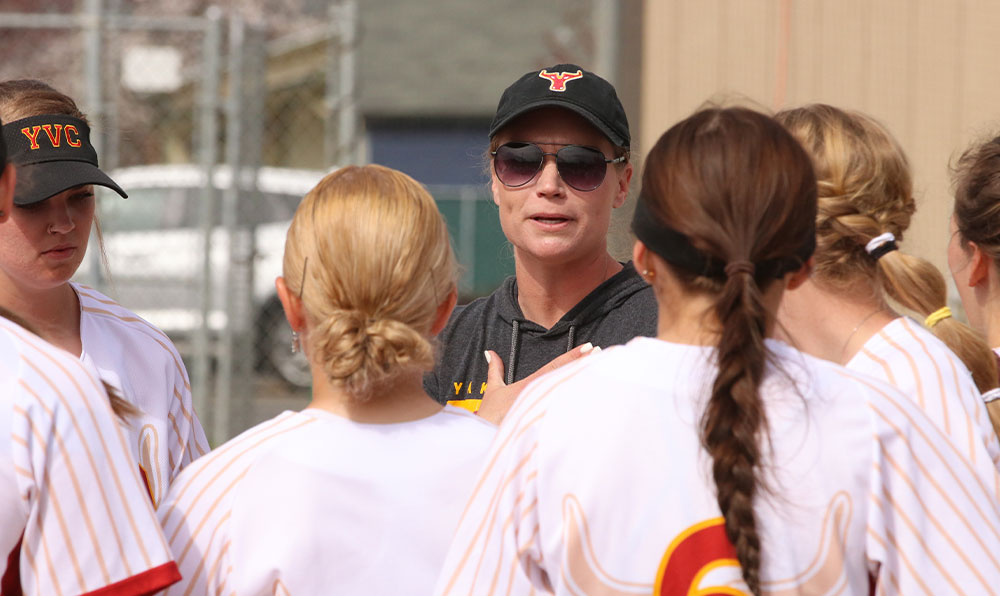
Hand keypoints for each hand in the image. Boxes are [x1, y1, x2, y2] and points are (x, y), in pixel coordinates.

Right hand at [476, 343, 598, 424]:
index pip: (555, 366)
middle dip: (582, 364)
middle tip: (600, 352)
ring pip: (567, 393)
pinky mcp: (542, 423)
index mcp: (529, 385)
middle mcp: (538, 395)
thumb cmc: (489, 416)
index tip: (588, 347)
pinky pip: (563, 413)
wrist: (482, 437)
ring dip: (583, 382)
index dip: (572, 356)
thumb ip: (494, 370)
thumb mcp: (492, 390)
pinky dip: (577, 404)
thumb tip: (490, 353)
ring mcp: (541, 409)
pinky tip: (592, 399)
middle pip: (565, 377)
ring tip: (600, 370)